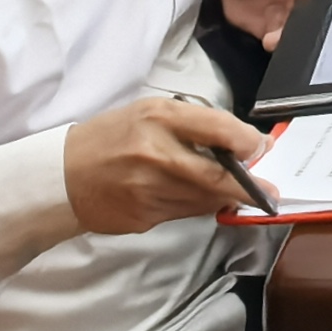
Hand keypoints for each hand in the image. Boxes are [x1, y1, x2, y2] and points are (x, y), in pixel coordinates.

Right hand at [62, 96, 262, 234]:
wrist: (61, 176)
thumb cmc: (112, 137)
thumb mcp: (150, 112)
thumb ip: (194, 123)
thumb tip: (242, 141)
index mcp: (158, 118)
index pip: (216, 128)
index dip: (247, 141)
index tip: (261, 147)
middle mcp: (155, 154)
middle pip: (216, 176)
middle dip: (249, 186)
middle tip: (270, 192)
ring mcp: (148, 190)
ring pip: (204, 200)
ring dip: (225, 197)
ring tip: (238, 192)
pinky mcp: (143, 217)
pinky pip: (185, 213)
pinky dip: (199, 206)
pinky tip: (201, 199)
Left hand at [213, 0, 311, 44]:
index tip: (311, 0)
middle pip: (317, 9)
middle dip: (308, 18)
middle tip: (293, 19)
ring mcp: (292, 12)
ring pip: (301, 28)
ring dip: (292, 34)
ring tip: (278, 33)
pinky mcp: (278, 29)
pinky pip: (283, 40)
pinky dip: (278, 43)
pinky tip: (270, 39)